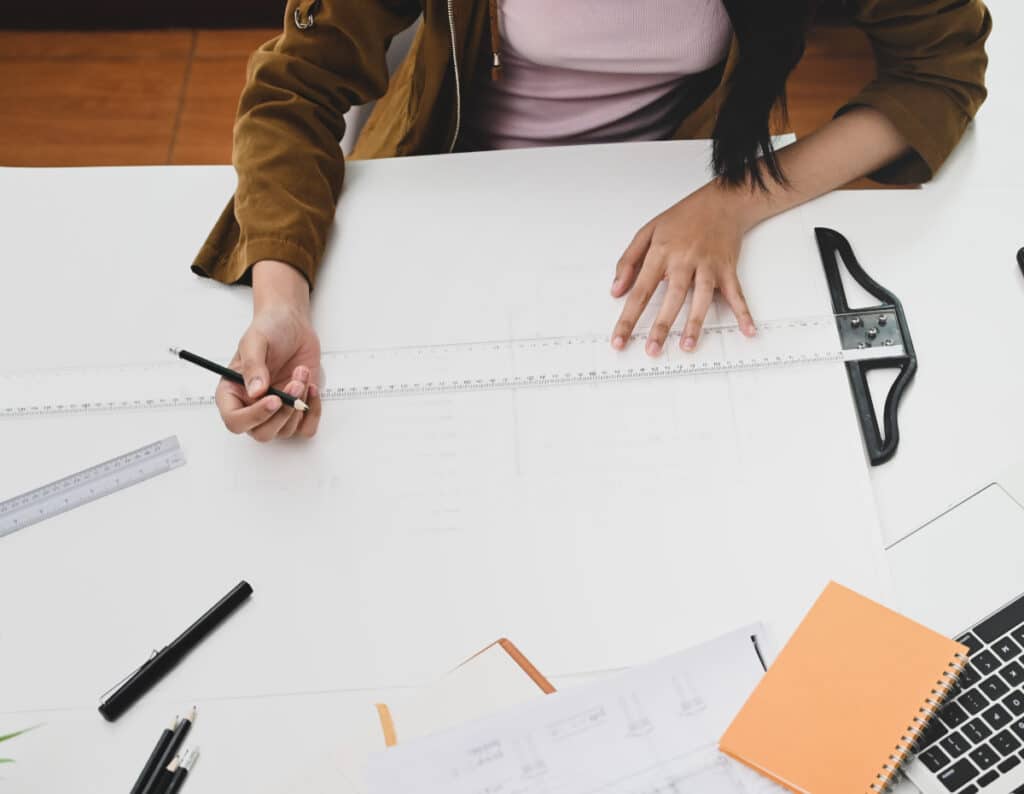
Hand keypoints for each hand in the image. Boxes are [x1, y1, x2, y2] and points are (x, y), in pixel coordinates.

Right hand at [215, 260, 322, 441]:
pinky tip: (311, 387)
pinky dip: (313, 411)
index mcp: (233, 393)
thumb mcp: (255, 341)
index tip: (273, 399)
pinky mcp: (297, 409)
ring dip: (299, 403)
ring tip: (301, 372)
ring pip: (286, 430)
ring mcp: (276, 410)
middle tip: (295, 385)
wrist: (292, 324)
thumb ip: (253, 366)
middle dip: (283, 413)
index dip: (253, 417)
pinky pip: (306, 428)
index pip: (235, 421)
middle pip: (262, 433)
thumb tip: (256, 392)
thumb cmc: (268, 329)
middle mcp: (252, 406)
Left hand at [611, 182, 758, 354]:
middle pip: (671, 298)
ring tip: (687, 345)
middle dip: (661, 326)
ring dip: (695, 323)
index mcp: (661, 252)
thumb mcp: (647, 232)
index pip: (641, 291)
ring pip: (701, 298)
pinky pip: (736, 294)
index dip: (629, 318)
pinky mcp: (727, 268)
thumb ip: (628, 261)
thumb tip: (616, 290)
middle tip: (652, 350)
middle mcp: (684, 260)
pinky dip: (744, 312)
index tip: (620, 339)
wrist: (720, 202)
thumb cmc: (682, 218)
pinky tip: (748, 329)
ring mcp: (708, 265)